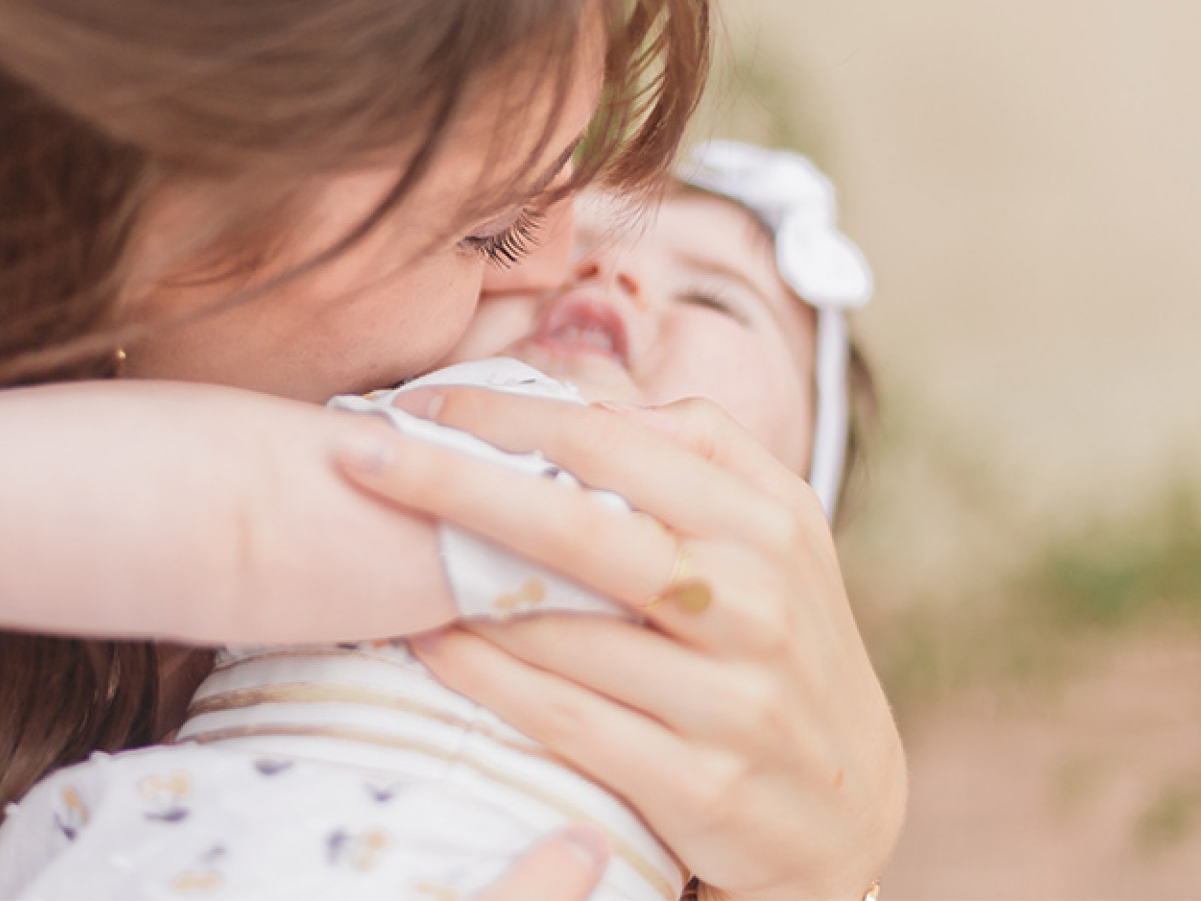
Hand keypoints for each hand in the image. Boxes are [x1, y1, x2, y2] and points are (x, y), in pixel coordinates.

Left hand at [343, 390, 904, 900]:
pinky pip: (565, 717)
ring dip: (452, 588)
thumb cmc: (776, 644)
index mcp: (770, 515)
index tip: (417, 402)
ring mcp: (734, 694)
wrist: (845, 814)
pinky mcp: (703, 784)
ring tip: (370, 555)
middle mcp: (757, 596)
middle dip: (450, 479)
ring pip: (562, 626)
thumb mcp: (771, 536)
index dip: (505, 414)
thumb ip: (687, 455)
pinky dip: (485, 677)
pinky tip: (427, 645)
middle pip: (577, 520)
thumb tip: (567, 387)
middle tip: (354, 452)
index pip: (615, 439)